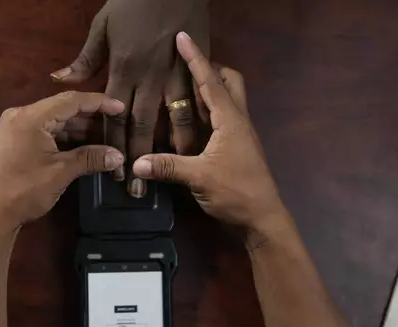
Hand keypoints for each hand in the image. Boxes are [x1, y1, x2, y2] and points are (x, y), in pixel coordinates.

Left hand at [0, 91, 124, 233]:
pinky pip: (46, 133)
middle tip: (117, 125)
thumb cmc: (23, 190)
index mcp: (31, 116)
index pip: (71, 100)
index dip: (99, 103)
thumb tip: (119, 156)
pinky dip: (66, 139)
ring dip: (80, 131)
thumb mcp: (60, 172)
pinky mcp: (16, 142)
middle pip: (63, 109)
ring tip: (107, 138)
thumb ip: (90, 159)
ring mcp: (17, 128)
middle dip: (91, 119)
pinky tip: (86, 147)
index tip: (121, 107)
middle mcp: (22, 115)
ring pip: (56, 122)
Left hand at [51, 0, 208, 197]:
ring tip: (169, 176)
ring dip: (170, 149)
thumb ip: (85, 58)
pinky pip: (194, 103)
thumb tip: (60, 78)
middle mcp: (147, 78)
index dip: (113, 146)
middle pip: (140, 125)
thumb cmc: (132, 2)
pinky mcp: (194, 68)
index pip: (114, 116)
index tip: (115, 171)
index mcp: (122, 69)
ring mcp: (173, 74)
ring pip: (171, 119)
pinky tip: (196, 146)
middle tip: (136, 190)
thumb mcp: (102, 26)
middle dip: (138, 158)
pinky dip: (194, 126)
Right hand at [132, 33, 285, 232]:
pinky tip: (188, 121)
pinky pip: (221, 118)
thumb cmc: (236, 192)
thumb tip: (135, 163)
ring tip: (180, 89)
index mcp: (231, 120)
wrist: (262, 218)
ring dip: (207, 90)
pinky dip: (206, 112)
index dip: (195, 59)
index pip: (210, 82)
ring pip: (227, 99)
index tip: (183, 37)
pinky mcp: (236, 147)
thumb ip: (167, 167)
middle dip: (210, 70)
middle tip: (184, 69)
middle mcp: (237, 120)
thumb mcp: (198, 178)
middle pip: (229, 82)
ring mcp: (239, 134)